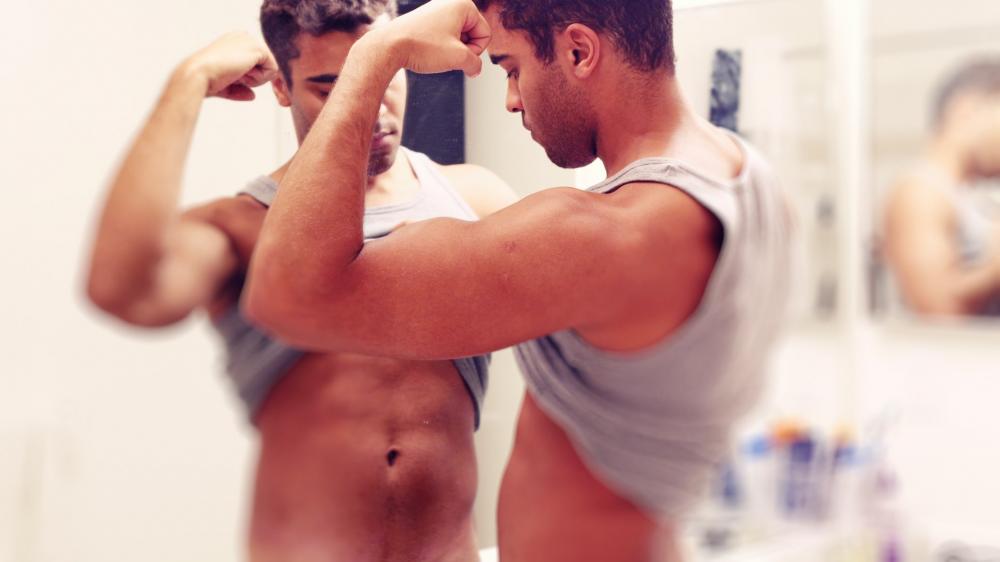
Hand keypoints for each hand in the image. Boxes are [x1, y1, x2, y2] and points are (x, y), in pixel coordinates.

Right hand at [179, 32, 278, 100]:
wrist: (199, 74)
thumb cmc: (207, 79)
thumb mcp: (226, 85)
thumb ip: (240, 89)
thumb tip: (252, 96)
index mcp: (235, 42)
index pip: (256, 63)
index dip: (250, 77)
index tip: (233, 79)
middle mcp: (244, 37)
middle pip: (264, 66)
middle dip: (253, 78)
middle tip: (234, 77)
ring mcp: (251, 40)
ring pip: (270, 68)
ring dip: (256, 79)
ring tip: (237, 75)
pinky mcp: (258, 48)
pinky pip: (273, 70)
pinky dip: (260, 79)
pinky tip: (243, 74)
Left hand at [376, 0, 490, 76]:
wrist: (389, 46)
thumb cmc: (422, 47)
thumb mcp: (458, 58)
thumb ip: (475, 64)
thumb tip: (474, 69)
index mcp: (463, 4)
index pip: (485, 34)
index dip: (475, 51)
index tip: (457, 54)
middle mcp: (451, 2)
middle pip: (473, 34)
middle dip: (463, 50)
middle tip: (444, 54)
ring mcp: (437, 10)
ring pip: (458, 38)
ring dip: (451, 51)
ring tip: (434, 52)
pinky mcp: (427, 19)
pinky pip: (445, 37)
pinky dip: (440, 48)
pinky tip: (427, 51)